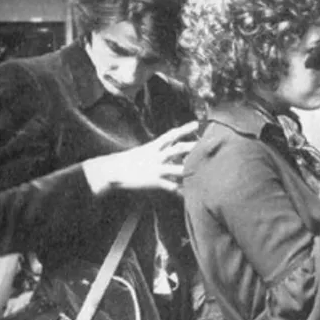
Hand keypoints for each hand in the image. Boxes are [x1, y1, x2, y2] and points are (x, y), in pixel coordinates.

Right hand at [83, 121, 197, 194]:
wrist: (112, 170)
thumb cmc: (131, 161)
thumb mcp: (145, 151)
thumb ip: (161, 148)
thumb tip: (174, 143)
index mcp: (153, 147)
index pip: (171, 135)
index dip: (184, 129)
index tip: (196, 124)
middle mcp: (156, 156)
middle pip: (178, 149)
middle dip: (192, 147)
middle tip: (208, 145)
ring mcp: (155, 168)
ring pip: (177, 168)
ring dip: (190, 170)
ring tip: (204, 171)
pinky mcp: (153, 181)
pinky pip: (170, 187)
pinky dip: (180, 191)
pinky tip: (189, 194)